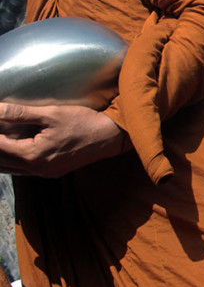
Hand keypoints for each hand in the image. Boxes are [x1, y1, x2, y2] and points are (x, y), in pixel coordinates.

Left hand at [0, 103, 123, 176]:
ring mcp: (45, 173)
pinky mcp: (53, 172)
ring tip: (0, 143)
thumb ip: (21, 113)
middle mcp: (37, 168)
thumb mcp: (52, 114)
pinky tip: (11, 154)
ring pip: (10, 169)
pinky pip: (23, 171)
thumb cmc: (83, 123)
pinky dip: (12, 163)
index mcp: (33, 154)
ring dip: (1, 158)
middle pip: (2, 162)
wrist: (110, 137)